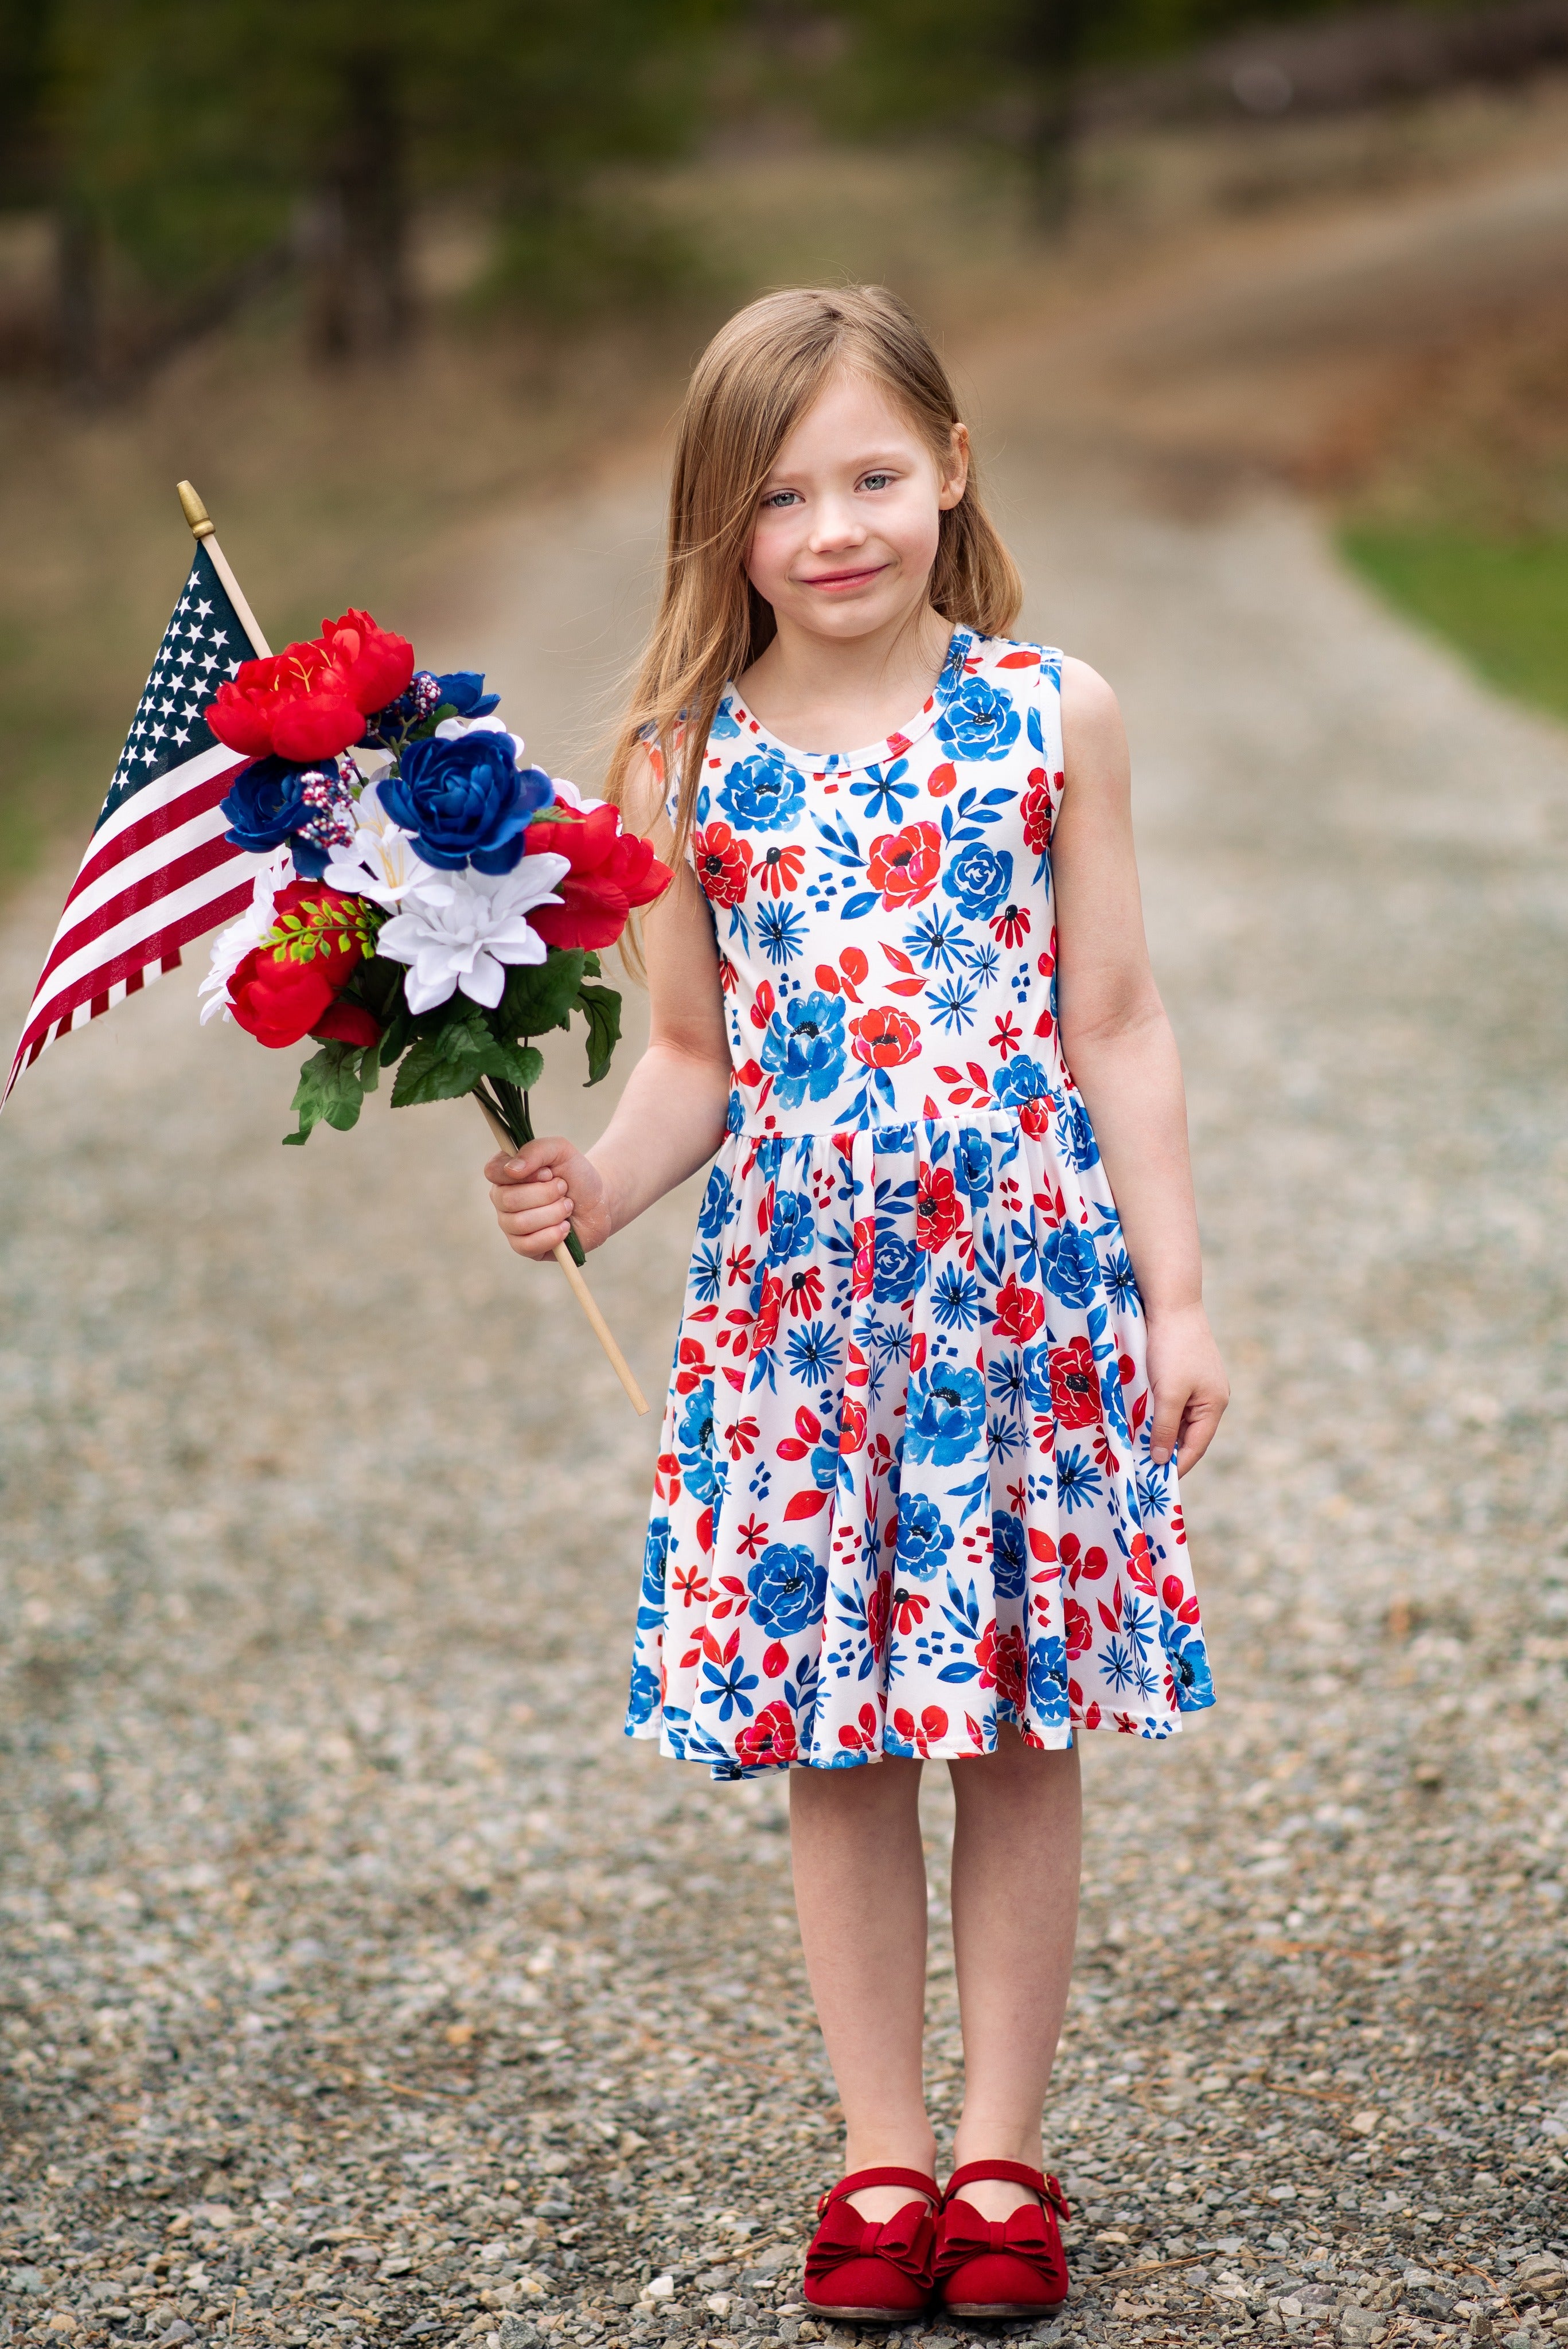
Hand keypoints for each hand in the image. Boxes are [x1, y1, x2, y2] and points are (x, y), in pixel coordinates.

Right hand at [485, 1137, 611, 1259]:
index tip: (548, 1173)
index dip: (523, 1174)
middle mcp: (502, 1199)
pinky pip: (527, 1246)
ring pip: (519, 1223)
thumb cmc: (576, 1175)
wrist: (598, 1203)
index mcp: (506, 1174)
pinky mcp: (523, 1247)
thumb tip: (512, 1170)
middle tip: (564, 1189)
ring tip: (568, 1207)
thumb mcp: (561, 1151)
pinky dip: (552, 1235)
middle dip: (546, 1194)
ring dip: (553, 1213)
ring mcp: (510, 1225)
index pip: (492, 1172)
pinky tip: (565, 1227)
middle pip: (508, 1200)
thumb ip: (536, 1150)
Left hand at [1145, 1301, 1228, 1470]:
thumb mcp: (1168, 1394)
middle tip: (1140, 1468)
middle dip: (1165, 1451)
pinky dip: (1155, 1414)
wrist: (1171, 1304)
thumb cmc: (1173, 1349)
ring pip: (1176, 1419)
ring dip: (1158, 1432)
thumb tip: (1162, 1460)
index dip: (1176, 1465)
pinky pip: (1170, 1403)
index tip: (1154, 1482)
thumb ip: (1165, 1428)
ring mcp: (1197, 1385)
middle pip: (1187, 1435)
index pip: (1195, 1447)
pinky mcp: (1182, 1373)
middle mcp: (1210, 1398)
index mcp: (1214, 1405)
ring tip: (1135, 1448)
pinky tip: (1137, 1420)